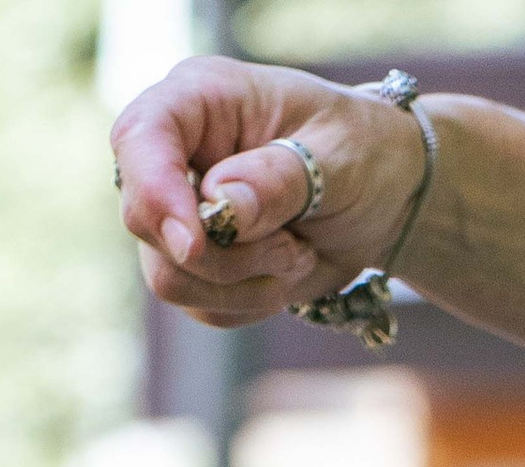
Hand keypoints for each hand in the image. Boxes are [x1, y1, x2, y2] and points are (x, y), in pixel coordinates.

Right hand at [111, 58, 429, 327]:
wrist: (384, 200)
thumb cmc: (361, 154)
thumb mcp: (337, 155)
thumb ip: (277, 178)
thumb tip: (219, 204)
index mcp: (200, 99)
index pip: (141, 138)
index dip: (156, 193)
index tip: (195, 243)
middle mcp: (177, 153)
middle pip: (146, 222)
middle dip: (225, 255)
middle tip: (294, 247)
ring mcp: (179, 211)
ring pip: (171, 277)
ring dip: (244, 285)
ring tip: (298, 255)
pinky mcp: (196, 264)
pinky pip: (202, 308)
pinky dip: (251, 304)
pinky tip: (285, 273)